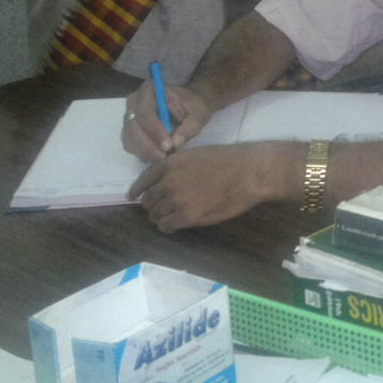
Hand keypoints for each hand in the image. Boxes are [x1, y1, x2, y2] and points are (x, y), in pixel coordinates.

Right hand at [121, 80, 213, 161]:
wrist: (190, 106)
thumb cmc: (194, 105)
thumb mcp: (199, 113)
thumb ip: (189, 127)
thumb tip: (176, 143)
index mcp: (150, 89)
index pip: (145, 111)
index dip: (154, 130)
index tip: (169, 145)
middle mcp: (135, 102)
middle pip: (133, 127)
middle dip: (148, 145)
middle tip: (165, 156)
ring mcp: (130, 117)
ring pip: (129, 139)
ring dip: (146, 152)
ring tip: (164, 158)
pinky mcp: (131, 131)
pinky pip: (132, 146)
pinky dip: (145, 154)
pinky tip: (159, 157)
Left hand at [129, 142, 294, 231]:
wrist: (248, 173)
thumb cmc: (228, 160)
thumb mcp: (196, 155)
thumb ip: (177, 167)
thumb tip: (166, 180)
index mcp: (170, 164)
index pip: (143, 180)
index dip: (137, 190)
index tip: (134, 196)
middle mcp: (167, 182)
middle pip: (148, 201)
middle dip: (153, 204)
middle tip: (163, 207)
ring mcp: (176, 201)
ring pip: (155, 215)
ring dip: (160, 217)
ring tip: (171, 217)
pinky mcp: (187, 217)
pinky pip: (166, 226)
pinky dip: (168, 226)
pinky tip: (175, 224)